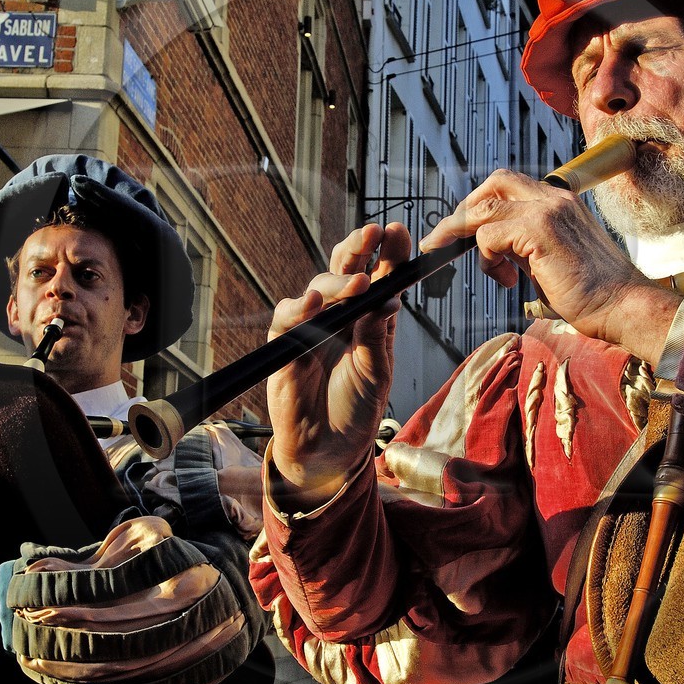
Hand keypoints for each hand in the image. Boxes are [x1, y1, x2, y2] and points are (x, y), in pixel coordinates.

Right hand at [266, 222, 410, 502]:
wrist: (327, 451)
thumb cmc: (355, 411)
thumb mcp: (376, 373)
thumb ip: (377, 335)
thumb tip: (389, 297)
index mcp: (370, 320)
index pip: (379, 277)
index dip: (387, 253)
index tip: (398, 231)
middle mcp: (342, 317)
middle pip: (347, 270)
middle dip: (359, 247)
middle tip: (373, 232)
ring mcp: (312, 328)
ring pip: (320, 288)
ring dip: (338, 281)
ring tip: (357, 283)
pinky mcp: (286, 344)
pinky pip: (287, 316)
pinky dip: (299, 307)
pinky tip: (313, 301)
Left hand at [422, 169, 679, 357]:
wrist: (623, 305)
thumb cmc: (593, 291)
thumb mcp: (552, 258)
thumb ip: (524, 245)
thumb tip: (493, 248)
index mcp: (560, 201)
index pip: (508, 184)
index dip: (481, 203)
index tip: (462, 230)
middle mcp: (554, 198)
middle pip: (493, 183)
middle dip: (464, 210)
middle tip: (445, 238)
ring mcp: (547, 211)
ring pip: (484, 210)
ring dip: (467, 239)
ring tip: (488, 270)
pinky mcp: (540, 232)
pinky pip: (489, 236)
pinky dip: (487, 258)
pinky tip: (507, 279)